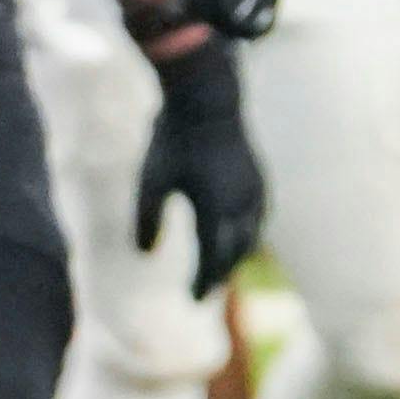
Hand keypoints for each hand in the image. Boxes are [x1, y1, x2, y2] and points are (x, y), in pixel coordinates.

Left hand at [134, 38, 264, 299]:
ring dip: (236, 255)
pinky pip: (258, 217)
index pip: (213, 259)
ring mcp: (255, 190)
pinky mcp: (259, 177)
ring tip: (221, 268)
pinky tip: (236, 233)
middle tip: (204, 293)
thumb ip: (147, 219)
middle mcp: (241, 205)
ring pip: (251, 236)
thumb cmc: (172, 138)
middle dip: (220, 274)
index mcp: (215, 209)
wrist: (207, 98)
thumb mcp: (150, 179)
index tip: (192, 300)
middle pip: (235, 253)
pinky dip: (246, 233)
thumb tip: (140, 254)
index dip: (202, 282)